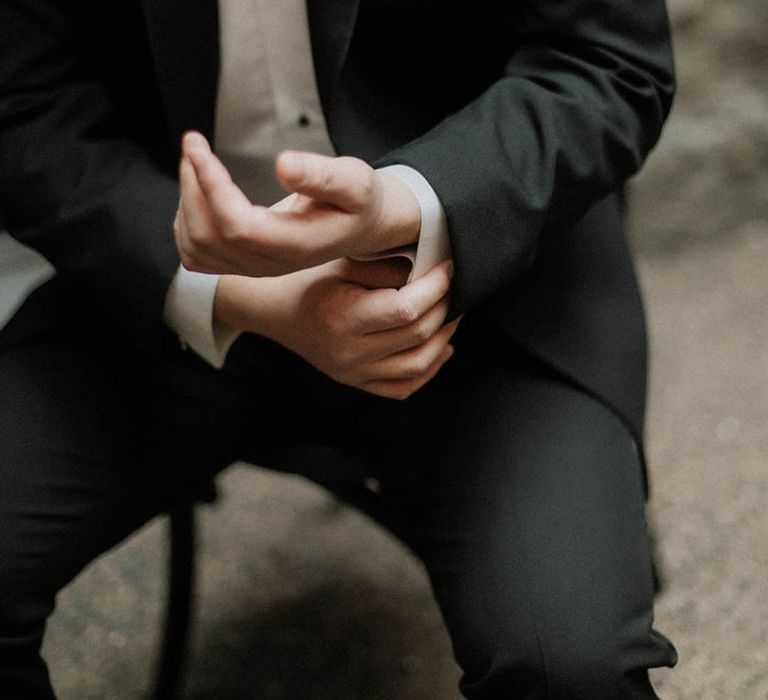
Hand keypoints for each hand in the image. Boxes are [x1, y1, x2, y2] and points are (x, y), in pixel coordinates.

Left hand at [174, 131, 420, 276]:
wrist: (362, 227)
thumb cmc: (358, 202)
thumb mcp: (355, 181)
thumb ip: (323, 175)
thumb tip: (283, 164)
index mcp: (296, 245)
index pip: (238, 226)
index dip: (211, 187)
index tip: (199, 148)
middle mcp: (271, 263)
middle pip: (210, 236)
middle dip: (193, 185)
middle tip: (193, 143)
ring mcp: (254, 268)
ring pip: (197, 246)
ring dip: (186, 200)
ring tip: (195, 161)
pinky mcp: (242, 265)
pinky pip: (196, 254)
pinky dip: (185, 221)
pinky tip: (198, 192)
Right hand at [215, 258, 458, 399]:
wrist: (275, 310)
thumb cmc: (308, 279)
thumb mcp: (342, 263)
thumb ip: (386, 269)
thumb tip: (430, 272)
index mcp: (344, 318)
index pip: (406, 310)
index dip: (436, 288)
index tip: (448, 268)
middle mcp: (350, 352)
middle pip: (416, 336)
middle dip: (444, 308)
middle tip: (454, 288)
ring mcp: (354, 373)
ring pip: (417, 365)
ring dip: (443, 339)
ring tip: (452, 315)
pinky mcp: (357, 383)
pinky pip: (404, 387)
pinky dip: (429, 369)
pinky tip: (442, 349)